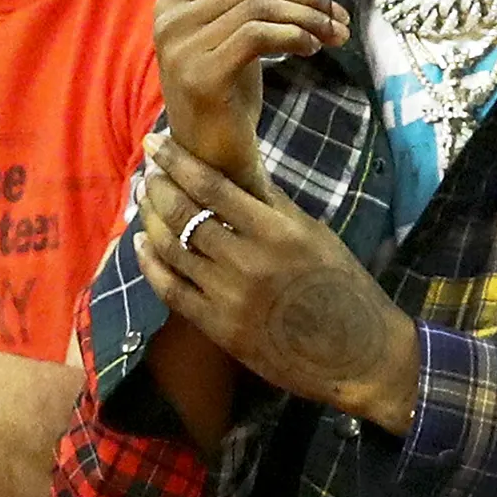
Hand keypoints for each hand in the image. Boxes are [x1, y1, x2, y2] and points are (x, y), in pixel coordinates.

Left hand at [134, 134, 417, 433]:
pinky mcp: (217, 328)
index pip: (214, 187)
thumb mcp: (315, 235)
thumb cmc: (343, 286)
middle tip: (147, 170)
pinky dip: (150, 263)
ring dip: (149, 219)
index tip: (157, 143)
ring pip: (170, 249)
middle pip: (184, 215)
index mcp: (278, 232)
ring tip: (142, 200)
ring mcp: (228, 297)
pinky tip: (141, 243)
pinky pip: (170, 289)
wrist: (355, 353)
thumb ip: (274, 204)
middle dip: (158, 187)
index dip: (178, 162)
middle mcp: (248, 261)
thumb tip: (239, 168)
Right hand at [153, 0, 347, 196]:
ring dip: (310, 18)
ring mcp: (180, 48)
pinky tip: (313, 48)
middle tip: (338, 16)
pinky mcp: (201, 75)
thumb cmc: (226, 87)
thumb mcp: (228, 26)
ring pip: (261, 7)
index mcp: (174, 1)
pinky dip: (296, 36)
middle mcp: (169, 20)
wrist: (214, 153)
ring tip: (333, 35)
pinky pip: (259, 35)